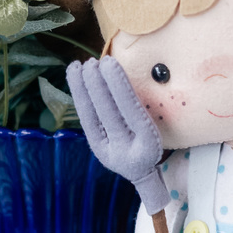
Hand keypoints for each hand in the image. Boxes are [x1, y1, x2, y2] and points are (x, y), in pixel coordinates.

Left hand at [67, 57, 168, 212]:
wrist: (142, 172)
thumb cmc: (154, 140)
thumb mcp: (158, 129)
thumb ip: (145, 106)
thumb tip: (125, 71)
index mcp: (149, 144)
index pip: (132, 112)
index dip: (118, 86)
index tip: (109, 63)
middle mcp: (127, 150)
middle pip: (109, 114)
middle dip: (98, 85)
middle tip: (92, 61)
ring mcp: (108, 151)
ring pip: (92, 118)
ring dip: (83, 90)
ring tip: (78, 66)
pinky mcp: (96, 148)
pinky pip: (86, 119)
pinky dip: (79, 97)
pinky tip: (75, 78)